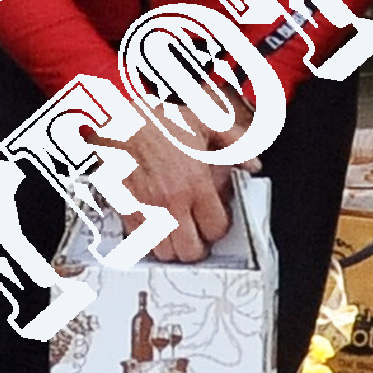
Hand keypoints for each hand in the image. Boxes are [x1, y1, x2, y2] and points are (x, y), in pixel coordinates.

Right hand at [121, 117, 234, 264]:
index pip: (216, 229)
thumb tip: (253, 163)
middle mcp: (172, 201)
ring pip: (165, 253)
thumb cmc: (159, 122)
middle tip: (196, 236)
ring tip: (175, 234)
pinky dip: (148, 241)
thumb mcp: (206, 122)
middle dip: (197, 247)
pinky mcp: (126, 209)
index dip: (218, 229)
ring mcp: (148, 208)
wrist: (119, 119)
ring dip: (172, 247)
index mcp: (195, 183)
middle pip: (191, 251)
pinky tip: (154, 227)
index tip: (214, 221)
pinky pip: (139, 242)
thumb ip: (236, 142)